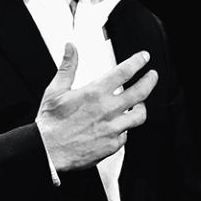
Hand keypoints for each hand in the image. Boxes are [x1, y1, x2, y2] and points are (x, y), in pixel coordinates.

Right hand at [36, 43, 157, 171]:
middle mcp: (107, 110)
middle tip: (152, 76)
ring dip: (142, 107)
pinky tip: (120, 126)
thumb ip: (67, 67)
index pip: (124, 72)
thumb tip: (70, 48)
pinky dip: (125, 129)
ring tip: (141, 104)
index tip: (144, 58)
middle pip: (140, 92)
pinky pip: (126, 135)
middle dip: (150, 81)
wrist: (47, 152)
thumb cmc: (50, 123)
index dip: (138, 62)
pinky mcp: (112, 145)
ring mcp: (112, 128)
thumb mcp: (55, 90)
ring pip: (139, 115)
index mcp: (95, 93)